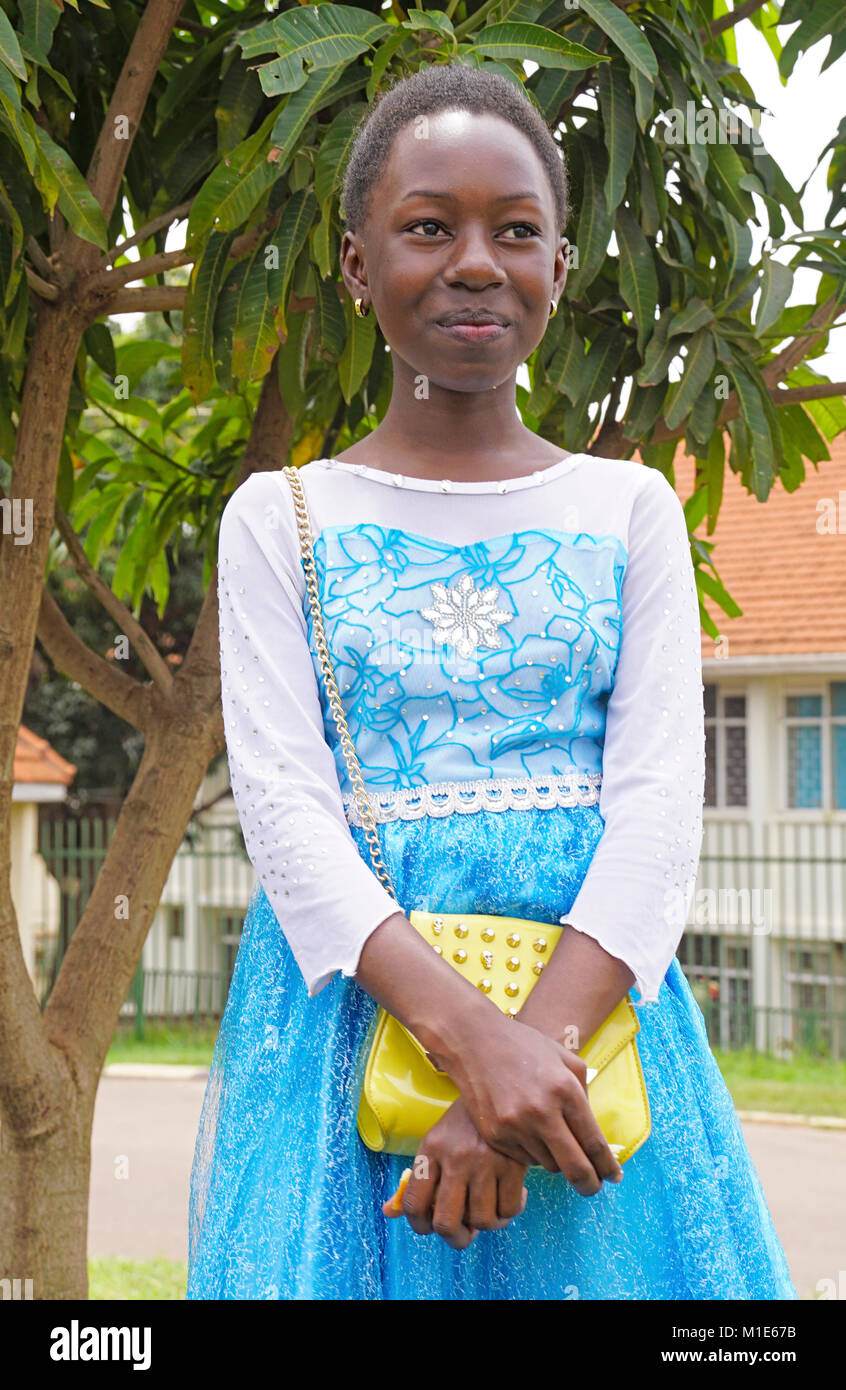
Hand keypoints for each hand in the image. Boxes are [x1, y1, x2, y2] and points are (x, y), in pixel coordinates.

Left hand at [382, 1098, 527, 1250]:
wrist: (501, 1087)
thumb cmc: (463, 1125)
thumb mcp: (435, 1144)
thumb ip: (415, 1180)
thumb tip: (388, 1212)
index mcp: (430, 1150)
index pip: (413, 1204)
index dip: (420, 1225)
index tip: (431, 1226)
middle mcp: (455, 1157)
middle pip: (446, 1223)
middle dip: (455, 1238)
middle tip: (464, 1233)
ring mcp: (485, 1162)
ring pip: (482, 1221)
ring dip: (487, 1224)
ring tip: (489, 1209)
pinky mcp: (512, 1164)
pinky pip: (509, 1210)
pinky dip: (508, 1211)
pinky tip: (508, 1196)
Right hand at [436, 1015, 623, 1195]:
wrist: (475, 1042)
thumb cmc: (525, 1047)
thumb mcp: (565, 1059)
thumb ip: (584, 1094)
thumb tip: (592, 1134)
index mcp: (564, 1090)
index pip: (594, 1143)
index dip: (607, 1166)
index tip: (614, 1176)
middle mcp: (541, 1111)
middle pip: (575, 1168)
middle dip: (590, 1184)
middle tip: (593, 1187)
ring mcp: (515, 1126)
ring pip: (549, 1166)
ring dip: (557, 1161)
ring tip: (552, 1140)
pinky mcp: (495, 1135)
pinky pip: (524, 1159)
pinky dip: (533, 1153)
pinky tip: (528, 1133)